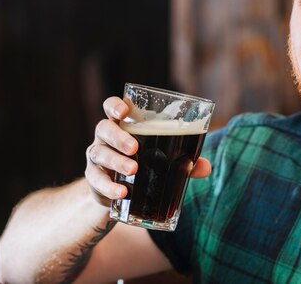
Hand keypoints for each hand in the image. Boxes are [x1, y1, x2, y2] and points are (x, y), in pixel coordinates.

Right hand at [85, 97, 211, 205]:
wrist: (117, 194)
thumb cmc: (143, 164)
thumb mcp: (162, 159)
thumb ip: (184, 160)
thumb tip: (207, 167)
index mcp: (122, 126)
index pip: (111, 107)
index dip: (115, 105)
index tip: (125, 111)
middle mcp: (105, 138)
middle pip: (104, 129)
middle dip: (119, 137)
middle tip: (135, 148)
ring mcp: (97, 157)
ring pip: (99, 153)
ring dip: (116, 161)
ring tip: (133, 170)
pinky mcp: (93, 179)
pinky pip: (97, 181)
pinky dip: (109, 187)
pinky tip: (122, 192)